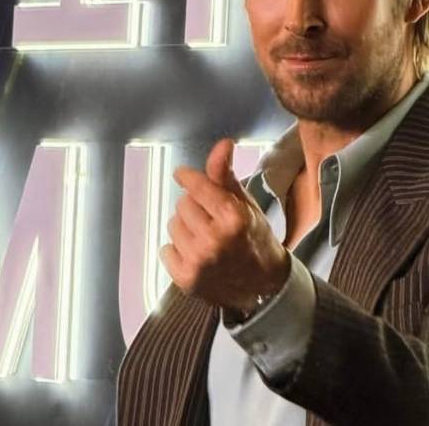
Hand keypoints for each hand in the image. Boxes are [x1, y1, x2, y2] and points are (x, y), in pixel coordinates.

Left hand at [161, 138, 290, 312]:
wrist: (263, 284)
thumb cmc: (254, 238)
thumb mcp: (245, 204)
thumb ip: (226, 175)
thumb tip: (223, 143)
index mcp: (234, 217)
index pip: (196, 186)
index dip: (188, 177)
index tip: (181, 174)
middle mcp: (215, 239)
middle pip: (182, 204)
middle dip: (195, 208)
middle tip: (211, 220)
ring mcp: (199, 261)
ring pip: (173, 225)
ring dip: (186, 228)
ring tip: (206, 239)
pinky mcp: (186, 279)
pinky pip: (165, 249)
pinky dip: (177, 250)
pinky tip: (197, 255)